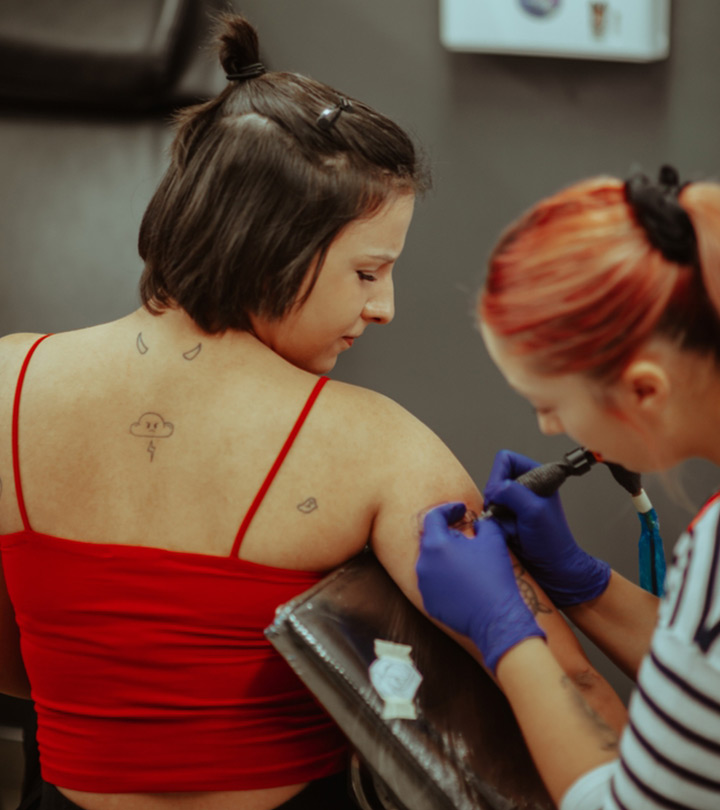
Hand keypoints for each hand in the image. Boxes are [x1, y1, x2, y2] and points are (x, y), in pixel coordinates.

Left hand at [416, 502, 545, 672]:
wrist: (496, 618)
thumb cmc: (494, 576)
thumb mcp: (493, 540)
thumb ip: (483, 524)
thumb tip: (478, 524)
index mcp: (436, 545)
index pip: (433, 517)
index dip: (448, 509)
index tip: (461, 509)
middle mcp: (424, 564)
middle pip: (430, 539)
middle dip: (447, 534)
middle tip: (466, 535)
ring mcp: (424, 585)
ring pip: (431, 562)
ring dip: (446, 557)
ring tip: (467, 559)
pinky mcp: (429, 602)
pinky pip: (434, 583)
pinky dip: (445, 577)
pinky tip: (463, 581)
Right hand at [484, 450, 610, 606]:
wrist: (554, 571)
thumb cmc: (552, 542)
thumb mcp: (534, 511)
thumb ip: (511, 492)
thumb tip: (493, 490)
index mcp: (537, 475)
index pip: (504, 459)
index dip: (499, 476)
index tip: (505, 496)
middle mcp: (525, 486)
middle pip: (493, 480)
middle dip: (497, 500)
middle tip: (510, 516)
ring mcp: (515, 504)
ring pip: (489, 499)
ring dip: (496, 515)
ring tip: (513, 529)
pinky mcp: (507, 519)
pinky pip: (489, 515)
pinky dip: (495, 525)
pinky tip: (509, 535)